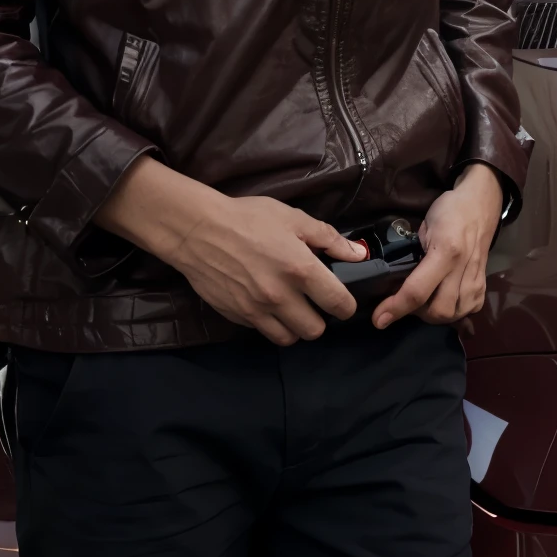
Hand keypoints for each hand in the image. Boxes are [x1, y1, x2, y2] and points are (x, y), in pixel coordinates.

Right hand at [96, 157, 365, 344]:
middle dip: (320, 319)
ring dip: (295, 327)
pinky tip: (267, 305)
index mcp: (301, 270)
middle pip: (315, 331)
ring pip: (289, 338)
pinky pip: (263, 332)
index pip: (338, 305)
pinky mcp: (237, 316)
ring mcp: (257, 310)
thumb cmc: (248, 218)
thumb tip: (359, 254)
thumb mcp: (293, 219)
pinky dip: (270, 324)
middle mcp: (281, 296)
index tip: (341, 299)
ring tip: (292, 309)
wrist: (197, 230)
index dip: (346, 305)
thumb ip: (330, 239)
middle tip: (314, 303)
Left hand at [371, 163, 504, 328]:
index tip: (378, 320)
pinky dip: (453, 312)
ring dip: (434, 315)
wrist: (481, 203)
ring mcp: (477, 279)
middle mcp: (463, 268)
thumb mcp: (423, 227)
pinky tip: (443, 299)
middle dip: (416, 314)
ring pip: (452, 315)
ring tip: (424, 302)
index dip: (395, 308)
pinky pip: (467, 311)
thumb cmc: (448, 210)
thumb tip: (393, 283)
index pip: (417, 291)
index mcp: (446, 251)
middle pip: (437, 311)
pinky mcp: (484, 285)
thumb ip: (412, 255)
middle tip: (405, 301)